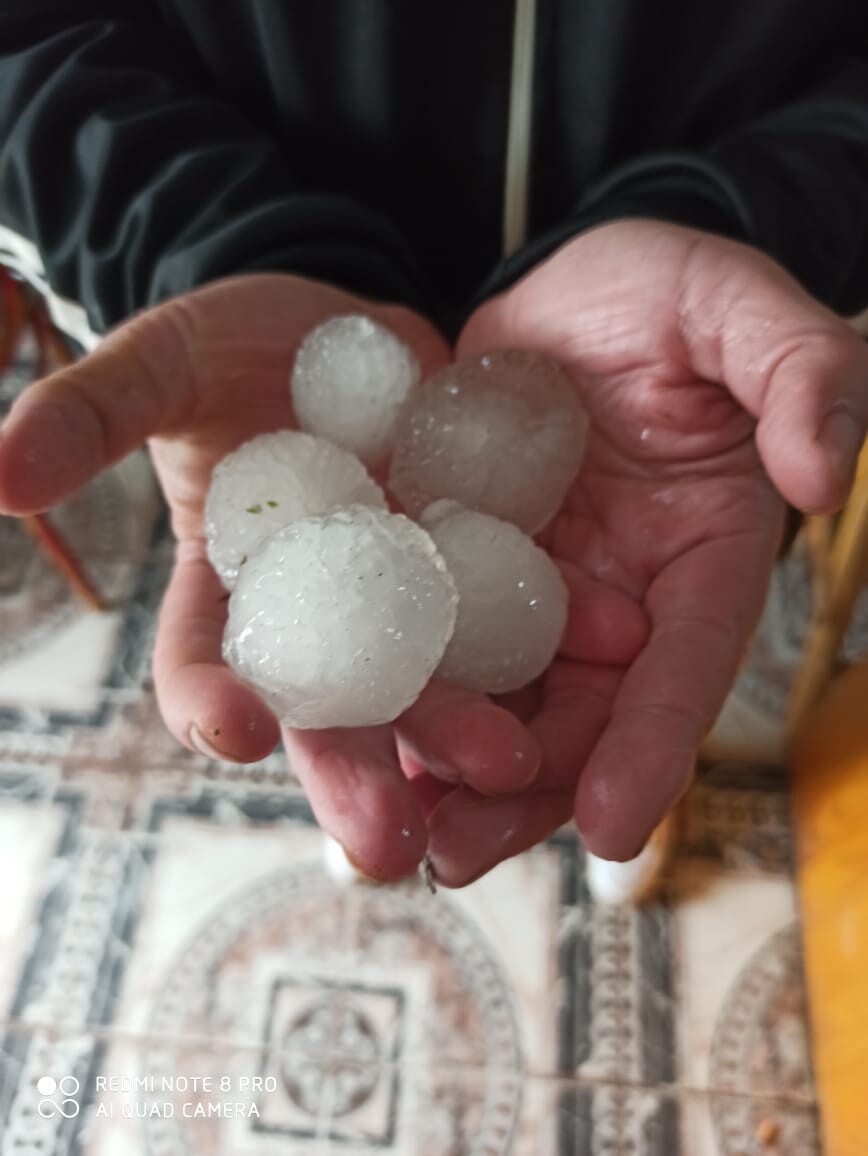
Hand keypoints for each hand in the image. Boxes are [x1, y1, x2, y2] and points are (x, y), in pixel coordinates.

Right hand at [0, 274, 542, 878]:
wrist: (340, 331)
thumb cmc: (229, 345)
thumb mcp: (160, 359)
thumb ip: (93, 412)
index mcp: (230, 589)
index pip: (203, 662)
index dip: (207, 697)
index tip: (227, 727)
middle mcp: (321, 615)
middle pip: (332, 707)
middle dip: (357, 771)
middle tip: (389, 845)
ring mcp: (407, 594)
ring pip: (436, 678)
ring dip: (467, 728)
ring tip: (512, 767)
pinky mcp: (481, 560)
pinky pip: (520, 601)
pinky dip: (559, 627)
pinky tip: (605, 645)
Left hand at [427, 220, 867, 883]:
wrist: (569, 285)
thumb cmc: (670, 293)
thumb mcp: (742, 310)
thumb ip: (802, 375)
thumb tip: (824, 475)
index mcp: (701, 556)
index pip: (688, 664)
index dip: (654, 744)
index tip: (612, 831)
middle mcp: (620, 594)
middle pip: (582, 710)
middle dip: (528, 787)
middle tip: (463, 855)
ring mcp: (534, 584)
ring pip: (502, 694)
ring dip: (452, 765)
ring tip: (400, 833)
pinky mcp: (460, 557)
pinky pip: (432, 631)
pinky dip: (400, 687)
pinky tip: (352, 736)